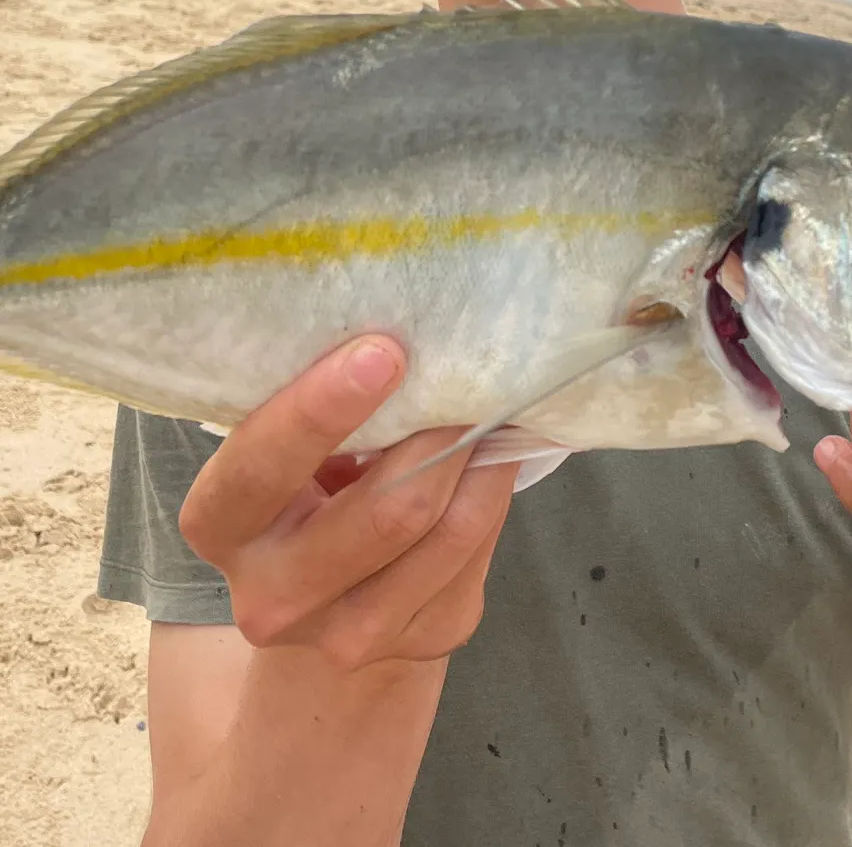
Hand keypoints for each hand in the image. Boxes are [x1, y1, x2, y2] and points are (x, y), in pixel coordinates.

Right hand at [179, 336, 517, 671]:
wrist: (325, 606)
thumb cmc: (308, 488)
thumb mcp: (291, 452)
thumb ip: (326, 413)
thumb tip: (410, 346)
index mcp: (220, 524)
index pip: (262, 466)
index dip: (323, 408)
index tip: (384, 352)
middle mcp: (271, 596)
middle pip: (386, 511)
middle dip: (438, 434)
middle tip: (469, 377)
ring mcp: (347, 636)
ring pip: (446, 532)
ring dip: (480, 460)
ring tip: (491, 410)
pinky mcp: (422, 641)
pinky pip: (476, 550)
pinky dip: (494, 491)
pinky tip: (494, 458)